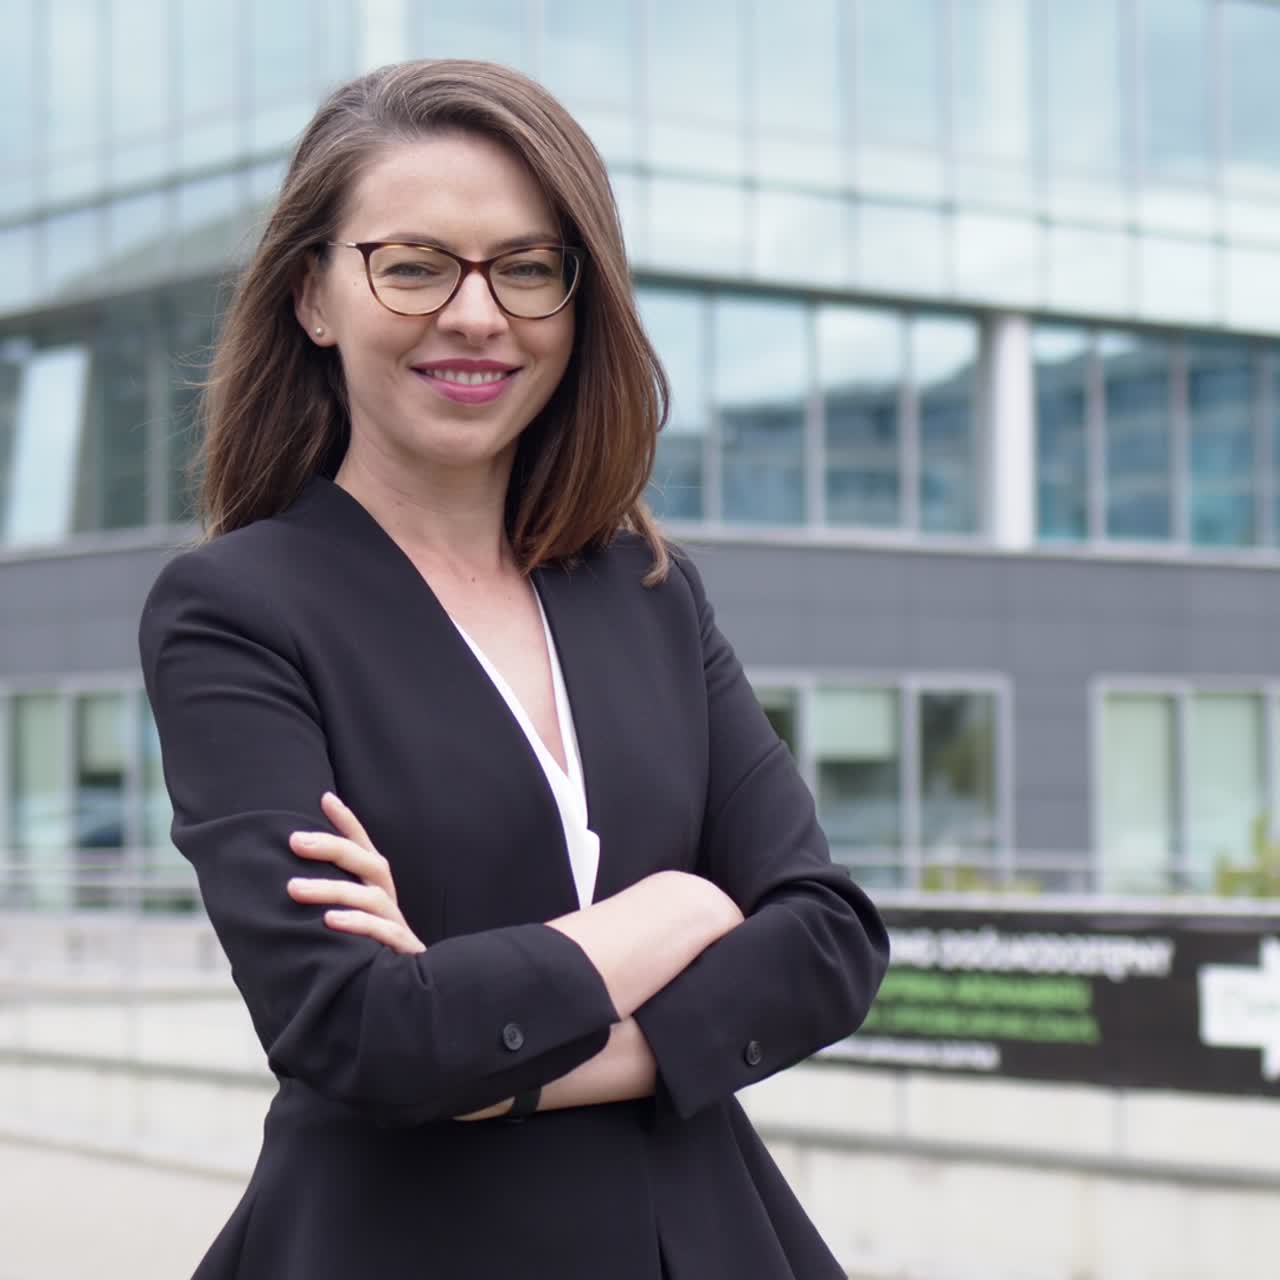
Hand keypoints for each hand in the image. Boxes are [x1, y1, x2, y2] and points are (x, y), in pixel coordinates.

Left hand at [286, 791, 425, 954]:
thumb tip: (281, 891)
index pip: (364, 850)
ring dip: (331, 889)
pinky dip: (358, 923)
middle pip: (369, 863)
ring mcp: (397, 926)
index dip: (348, 823)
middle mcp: (389, 903)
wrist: (405, 1003)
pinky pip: (383, 932)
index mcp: (376, 892)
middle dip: (333, 847)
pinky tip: (330, 921)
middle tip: (294, 841)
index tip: (325, 798)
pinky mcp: (403, 951)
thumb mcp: (346, 929)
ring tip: (294, 889)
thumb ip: (325, 909)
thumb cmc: (366, 960)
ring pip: (371, 897)